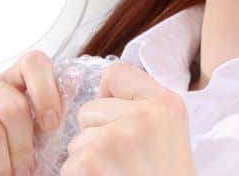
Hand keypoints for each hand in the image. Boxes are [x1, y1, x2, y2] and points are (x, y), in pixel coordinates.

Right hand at [0, 49, 62, 175]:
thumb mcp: (29, 132)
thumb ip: (47, 115)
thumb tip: (78, 100)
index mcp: (9, 79)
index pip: (33, 61)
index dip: (47, 92)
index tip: (51, 126)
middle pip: (13, 107)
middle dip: (23, 148)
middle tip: (25, 171)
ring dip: (0, 165)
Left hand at [60, 61, 195, 175]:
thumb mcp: (169, 136)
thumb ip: (143, 109)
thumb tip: (103, 92)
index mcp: (167, 105)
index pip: (116, 75)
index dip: (109, 98)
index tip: (120, 121)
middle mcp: (143, 116)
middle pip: (90, 109)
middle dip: (97, 136)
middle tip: (124, 164)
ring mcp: (115, 138)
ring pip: (77, 140)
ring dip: (88, 162)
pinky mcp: (91, 162)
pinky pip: (68, 164)